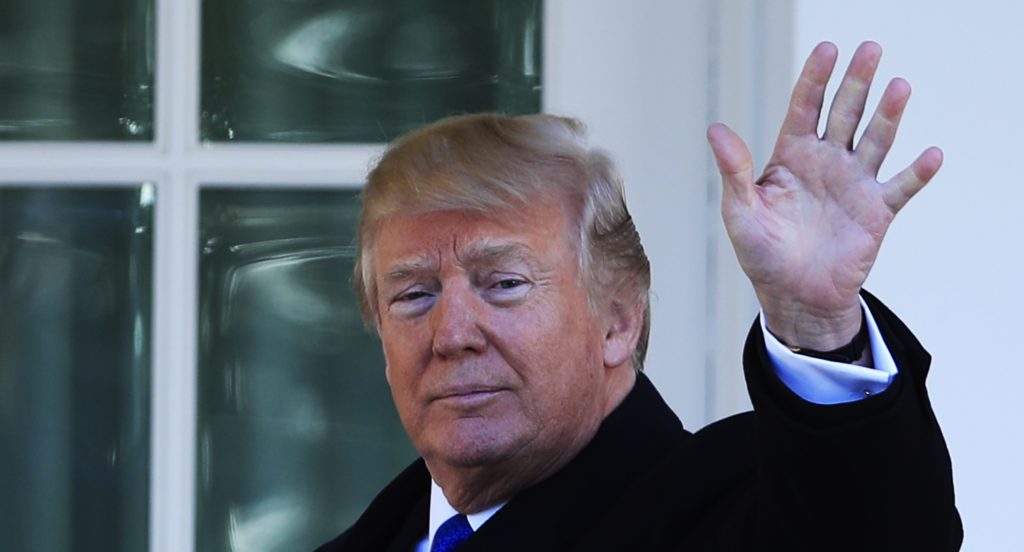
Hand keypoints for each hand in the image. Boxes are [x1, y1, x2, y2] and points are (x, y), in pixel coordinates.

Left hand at [707, 41, 941, 349]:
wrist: (793, 295)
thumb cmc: (762, 252)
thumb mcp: (740, 211)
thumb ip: (734, 170)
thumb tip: (716, 130)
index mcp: (792, 155)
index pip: (805, 107)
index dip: (815, 78)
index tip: (828, 49)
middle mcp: (827, 161)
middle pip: (845, 112)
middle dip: (857, 82)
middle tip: (870, 49)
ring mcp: (854, 183)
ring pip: (876, 140)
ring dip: (888, 114)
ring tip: (899, 86)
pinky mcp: (877, 211)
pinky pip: (901, 187)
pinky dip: (917, 172)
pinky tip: (931, 154)